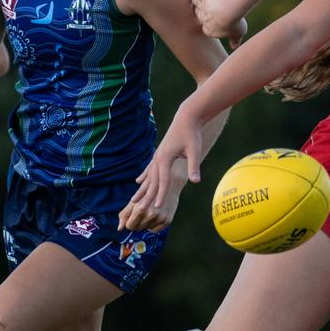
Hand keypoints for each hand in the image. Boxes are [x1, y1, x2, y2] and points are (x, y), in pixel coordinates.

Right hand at [122, 106, 205, 231]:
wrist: (186, 118)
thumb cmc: (191, 134)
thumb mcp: (194, 150)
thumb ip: (194, 166)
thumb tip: (196, 181)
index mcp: (165, 158)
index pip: (162, 181)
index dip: (159, 195)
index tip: (156, 208)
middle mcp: (158, 158)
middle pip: (152, 182)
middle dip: (146, 197)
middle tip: (139, 212)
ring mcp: (157, 156)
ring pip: (148, 177)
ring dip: (142, 189)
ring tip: (133, 201)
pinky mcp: (159, 154)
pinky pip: (150, 169)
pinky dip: (144, 176)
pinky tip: (138, 182)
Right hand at [191, 0, 247, 48]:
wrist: (229, 11)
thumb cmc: (234, 23)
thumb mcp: (238, 33)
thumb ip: (235, 40)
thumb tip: (234, 47)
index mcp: (209, 31)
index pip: (206, 29)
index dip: (208, 26)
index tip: (208, 24)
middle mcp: (203, 20)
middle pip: (198, 16)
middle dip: (197, 13)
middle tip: (194, 10)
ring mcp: (202, 8)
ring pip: (195, 4)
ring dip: (193, 0)